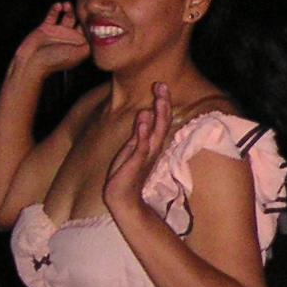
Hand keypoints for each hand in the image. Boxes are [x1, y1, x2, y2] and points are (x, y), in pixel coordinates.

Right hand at [13, 2, 90, 78]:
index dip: (92, 22)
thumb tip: (94, 35)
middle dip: (81, 13)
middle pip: (79, 21)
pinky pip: (53, 15)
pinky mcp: (46, 28)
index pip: (89, 30)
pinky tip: (58, 4)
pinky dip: (56, 9)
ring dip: (69, 9)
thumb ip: (89, 44)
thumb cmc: (56, 60)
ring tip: (67, 4)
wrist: (33, 61)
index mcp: (79, 44)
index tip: (95, 13)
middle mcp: (70, 37)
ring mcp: (58, 32)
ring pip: (66, 16)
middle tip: (80, 5)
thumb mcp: (78, 54)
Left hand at [103, 82, 173, 218]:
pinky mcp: (135, 165)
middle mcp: (152, 149)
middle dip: (162, 104)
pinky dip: (143, 134)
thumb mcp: (132, 150)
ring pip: (155, 132)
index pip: (160, 120)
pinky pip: (141, 147)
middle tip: (162, 85)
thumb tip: (144, 113)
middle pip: (162, 123)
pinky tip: (143, 120)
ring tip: (158, 98)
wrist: (123, 201)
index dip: (162, 103)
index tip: (161, 85)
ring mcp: (145, 157)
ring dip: (158, 115)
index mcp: (152, 145)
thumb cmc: (126, 176)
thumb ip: (139, 133)